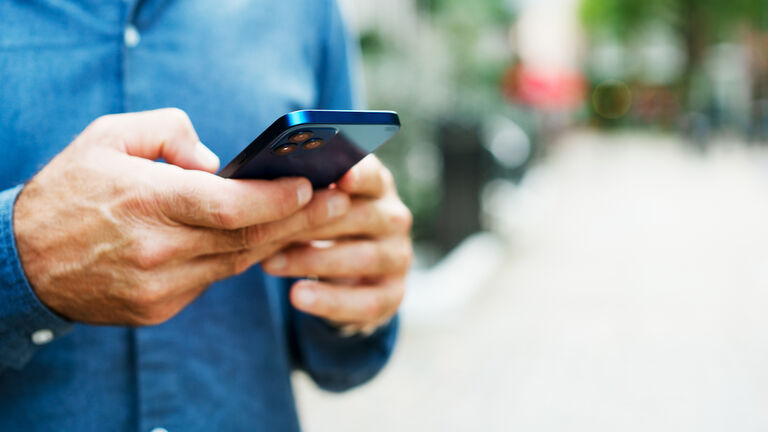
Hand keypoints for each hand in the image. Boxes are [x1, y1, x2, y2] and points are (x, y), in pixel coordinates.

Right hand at [14, 108, 349, 325]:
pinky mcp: (158, 308)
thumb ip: (169, 133)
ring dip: (277, 241)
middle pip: (246, 238)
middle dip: (299, 221)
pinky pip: (212, 281)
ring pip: (236, 263)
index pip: (229, 206)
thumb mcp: (108, 137)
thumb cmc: (70, 190)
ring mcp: (159, 287)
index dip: (276, 199)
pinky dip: (237, 258)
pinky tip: (261, 241)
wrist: (22, 261)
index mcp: (145, 201)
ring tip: (312, 219)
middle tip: (339, 203)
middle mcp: (157, 250)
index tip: (311, 186)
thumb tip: (217, 163)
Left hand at [262, 155, 412, 332]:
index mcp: (377, 187)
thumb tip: (265, 184)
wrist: (344, 279)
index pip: (372, 175)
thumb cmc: (321, 228)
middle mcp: (394, 219)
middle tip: (268, 228)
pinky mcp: (393, 294)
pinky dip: (330, 300)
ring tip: (270, 264)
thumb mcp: (315, 206)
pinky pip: (366, 301)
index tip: (339, 178)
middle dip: (313, 223)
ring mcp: (398, 257)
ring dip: (313, 261)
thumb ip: (303, 192)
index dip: (358, 175)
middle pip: (362, 216)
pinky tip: (298, 296)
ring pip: (363, 258)